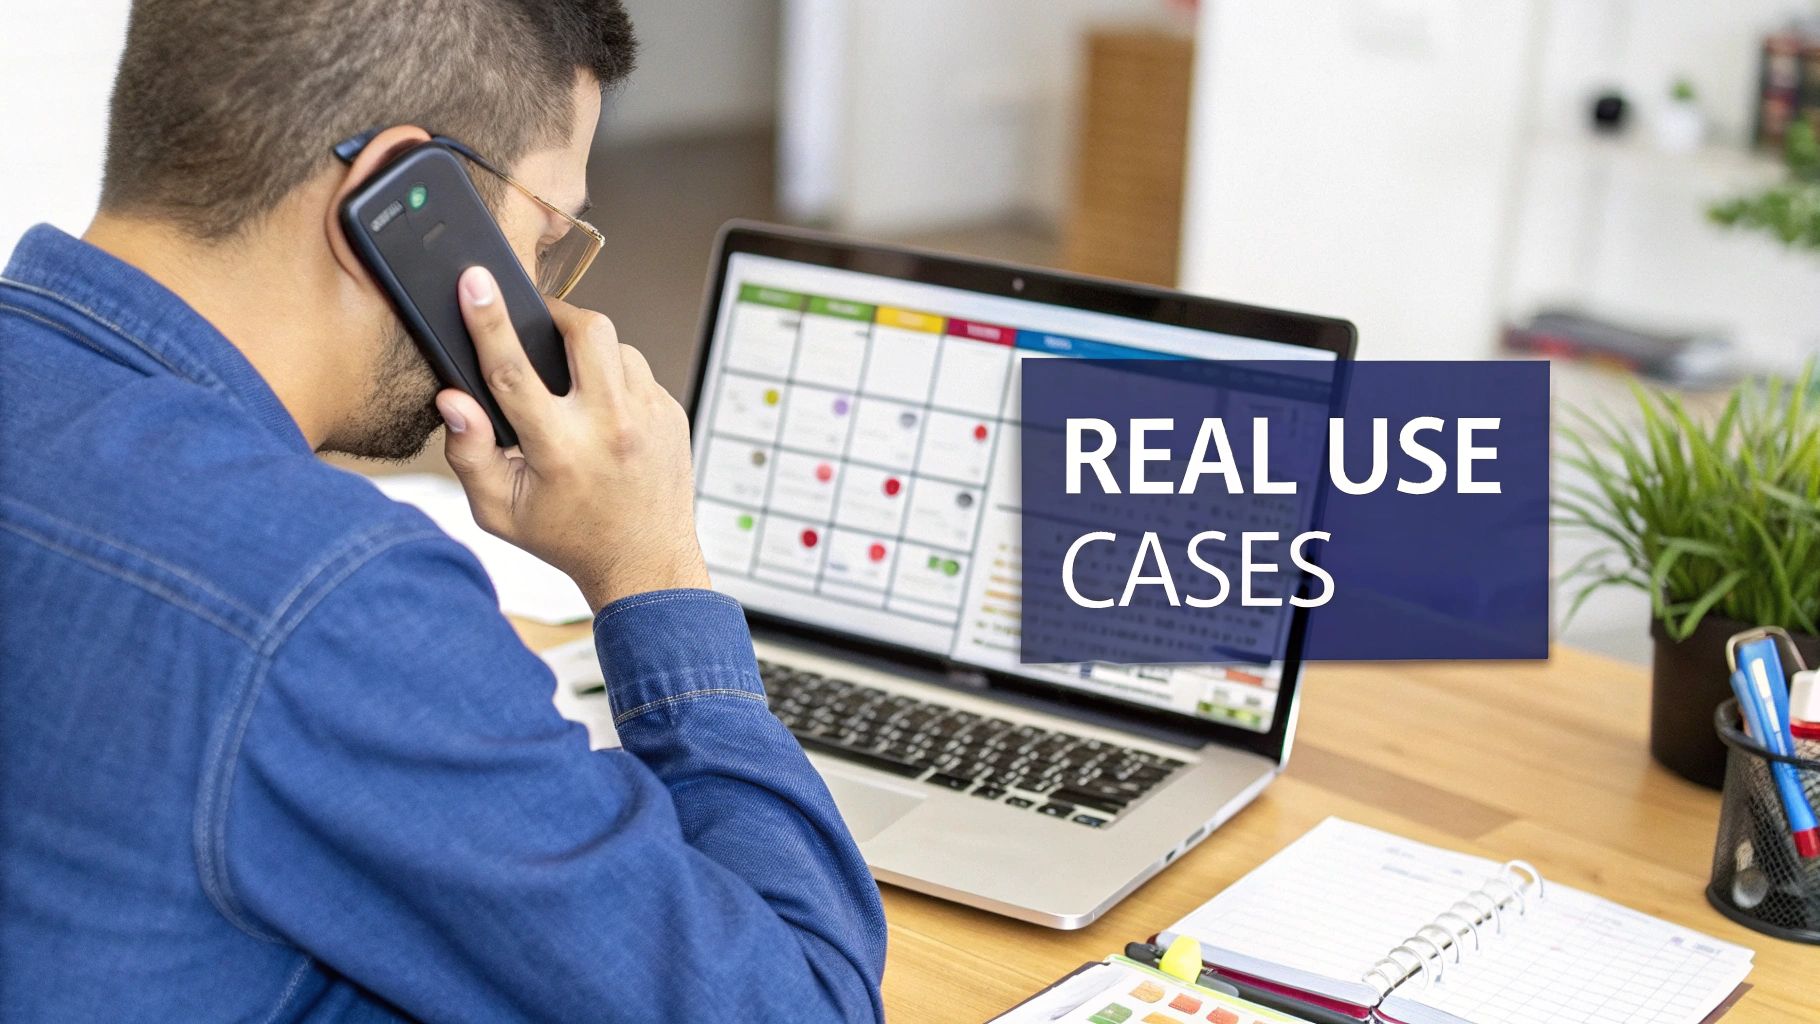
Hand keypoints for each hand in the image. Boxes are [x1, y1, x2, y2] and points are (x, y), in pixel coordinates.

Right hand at [436, 266, 710, 612]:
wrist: (645, 562)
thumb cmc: (568, 537)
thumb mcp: (500, 511)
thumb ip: (469, 455)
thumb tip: (454, 401)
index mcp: (561, 449)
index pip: (514, 371)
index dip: (488, 321)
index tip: (475, 282)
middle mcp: (612, 426)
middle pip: (586, 330)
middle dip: (557, 315)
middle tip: (539, 328)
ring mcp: (650, 416)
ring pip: (617, 345)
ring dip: (590, 352)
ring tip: (573, 386)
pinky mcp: (672, 413)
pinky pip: (639, 370)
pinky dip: (617, 378)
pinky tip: (604, 410)